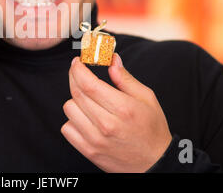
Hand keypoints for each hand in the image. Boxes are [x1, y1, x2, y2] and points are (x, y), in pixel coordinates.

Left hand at [61, 54, 171, 172]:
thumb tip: (112, 59)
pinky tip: (85, 118)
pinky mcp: (89, 151)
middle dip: (74, 77)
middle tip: (78, 72)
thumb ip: (125, 78)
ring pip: (69, 109)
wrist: (155, 164)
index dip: (78, 69)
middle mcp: (107, 124)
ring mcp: (95, 140)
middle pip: (76, 93)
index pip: (88, 83)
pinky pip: (67, 128)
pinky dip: (73, 120)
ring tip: (88, 100)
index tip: (77, 62)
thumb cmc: (152, 129)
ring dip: (75, 100)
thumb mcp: (146, 98)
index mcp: (123, 108)